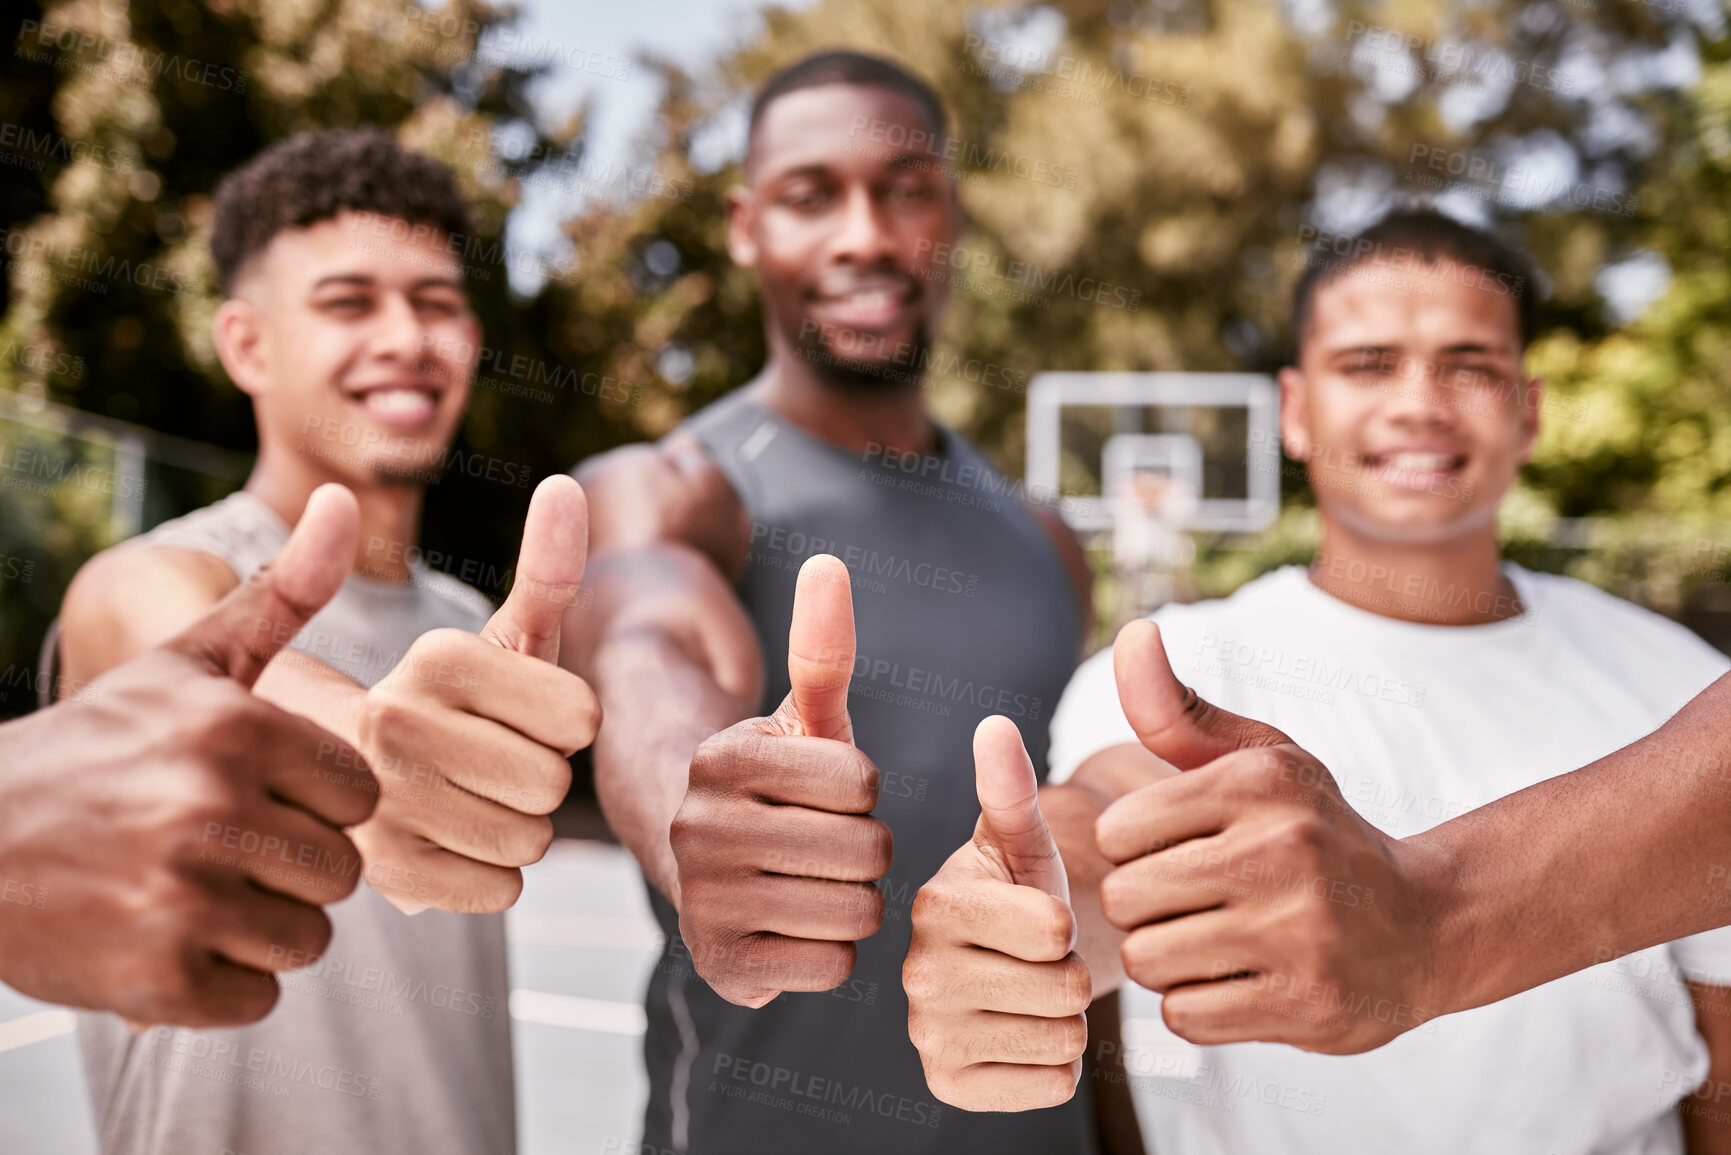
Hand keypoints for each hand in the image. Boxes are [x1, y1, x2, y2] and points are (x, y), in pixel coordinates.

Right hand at [0, 484, 378, 1026]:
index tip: (258, 793)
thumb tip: (348, 505)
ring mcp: (178, 900)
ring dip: (261, 926)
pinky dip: (218, 982)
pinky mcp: (150, 981)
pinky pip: (255, 998)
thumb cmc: (100, 746)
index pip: (361, 796)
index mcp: (234, 729)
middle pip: (340, 871)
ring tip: (192, 888)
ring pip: (306, 939)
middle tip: (220, 846)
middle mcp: (209, 809)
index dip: (317, 802)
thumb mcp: (186, 662)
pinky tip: (163, 937)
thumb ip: (282, 594)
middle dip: (294, 866)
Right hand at [351, 475, 600, 913]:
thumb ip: (546, 569)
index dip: (564, 722)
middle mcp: (396, 724)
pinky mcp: (383, 876)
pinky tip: (448, 842)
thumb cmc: (452, 703)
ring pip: (530, 840)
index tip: (514, 714)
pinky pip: (503, 890)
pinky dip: (489, 875)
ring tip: (464, 799)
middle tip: (488, 761)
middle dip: (539, 777)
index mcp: (436, 656)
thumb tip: (568, 485)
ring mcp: (381, 804)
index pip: (582, 715)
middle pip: (555, 782)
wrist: (338, 772)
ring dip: (516, 829)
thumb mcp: (500, 637)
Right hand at [670, 554, 890, 1006]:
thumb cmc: (778, 787)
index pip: (863, 782)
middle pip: (866, 851)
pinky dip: (832, 951)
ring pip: (856, 911)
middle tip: (825, 845)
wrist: (707, 867)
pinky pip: (833, 966)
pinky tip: (798, 927)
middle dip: (865, 850)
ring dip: (856, 900)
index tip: (823, 794)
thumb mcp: (802, 720)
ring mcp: (703, 902)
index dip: (861, 791)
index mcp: (722, 758)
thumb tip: (830, 565)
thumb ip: (823, 648)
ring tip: (816, 883)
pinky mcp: (719, 966)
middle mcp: (700, 828)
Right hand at [904, 716, 1090, 1110]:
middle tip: (1040, 961)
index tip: (1040, 918)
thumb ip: (1011, 787)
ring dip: (1067, 1021)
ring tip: (1034, 993)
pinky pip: (1051, 1088)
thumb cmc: (1019, 890)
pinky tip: (1026, 1035)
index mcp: (936, 903)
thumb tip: (995, 725)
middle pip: (1062, 990)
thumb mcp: (1023, 839)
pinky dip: (1057, 1068)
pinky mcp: (947, 1085)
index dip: (1068, 925)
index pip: (1054, 931)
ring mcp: (929, 1034)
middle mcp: (918, 972)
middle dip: (1070, 975)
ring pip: (1061, 1041)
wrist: (1004, 963)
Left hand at [1095, 620, 1441, 1052]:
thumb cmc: (1316, 833)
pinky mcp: (1307, 1002)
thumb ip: (1176, 708)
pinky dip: (1197, 1007)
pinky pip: (1186, 1016)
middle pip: (1125, 897)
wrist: (1428, 924)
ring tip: (1211, 943)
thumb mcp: (1261, 760)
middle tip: (1191, 906)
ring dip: (1166, 961)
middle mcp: (1283, 848)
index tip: (1174, 852)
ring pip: (1149, 959)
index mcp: (1260, 782)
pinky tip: (1237, 983)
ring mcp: (1299, 930)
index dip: (1132, 850)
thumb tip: (1131, 632)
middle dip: (1144, 908)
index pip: (1115, 829)